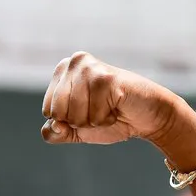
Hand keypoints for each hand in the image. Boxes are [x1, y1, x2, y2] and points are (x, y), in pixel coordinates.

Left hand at [41, 52, 188, 144]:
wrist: (147, 117)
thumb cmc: (110, 118)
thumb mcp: (76, 130)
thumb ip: (56, 132)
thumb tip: (53, 126)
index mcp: (63, 70)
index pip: (48, 110)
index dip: (68, 121)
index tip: (87, 110)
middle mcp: (74, 62)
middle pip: (58, 113)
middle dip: (79, 121)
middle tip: (99, 109)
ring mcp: (90, 68)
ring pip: (74, 116)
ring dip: (94, 120)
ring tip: (109, 107)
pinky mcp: (106, 78)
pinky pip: (94, 116)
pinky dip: (106, 119)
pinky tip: (117, 106)